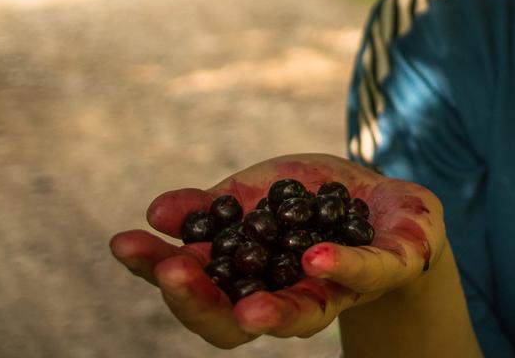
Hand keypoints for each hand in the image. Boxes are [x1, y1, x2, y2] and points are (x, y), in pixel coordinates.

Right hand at [109, 153, 443, 347]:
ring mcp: (338, 294)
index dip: (156, 269)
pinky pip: (363, 274)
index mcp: (247, 283)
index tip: (124, 242)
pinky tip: (315, 258)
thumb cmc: (313, 201)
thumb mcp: (257, 193)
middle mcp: (286, 300)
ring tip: (248, 309)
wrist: (390, 201)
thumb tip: (157, 211)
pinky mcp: (386, 270)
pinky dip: (340, 268)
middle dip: (200, 299)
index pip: (193, 288)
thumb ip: (214, 208)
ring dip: (272, 314)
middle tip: (173, 270)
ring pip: (301, 315)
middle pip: (233, 321)